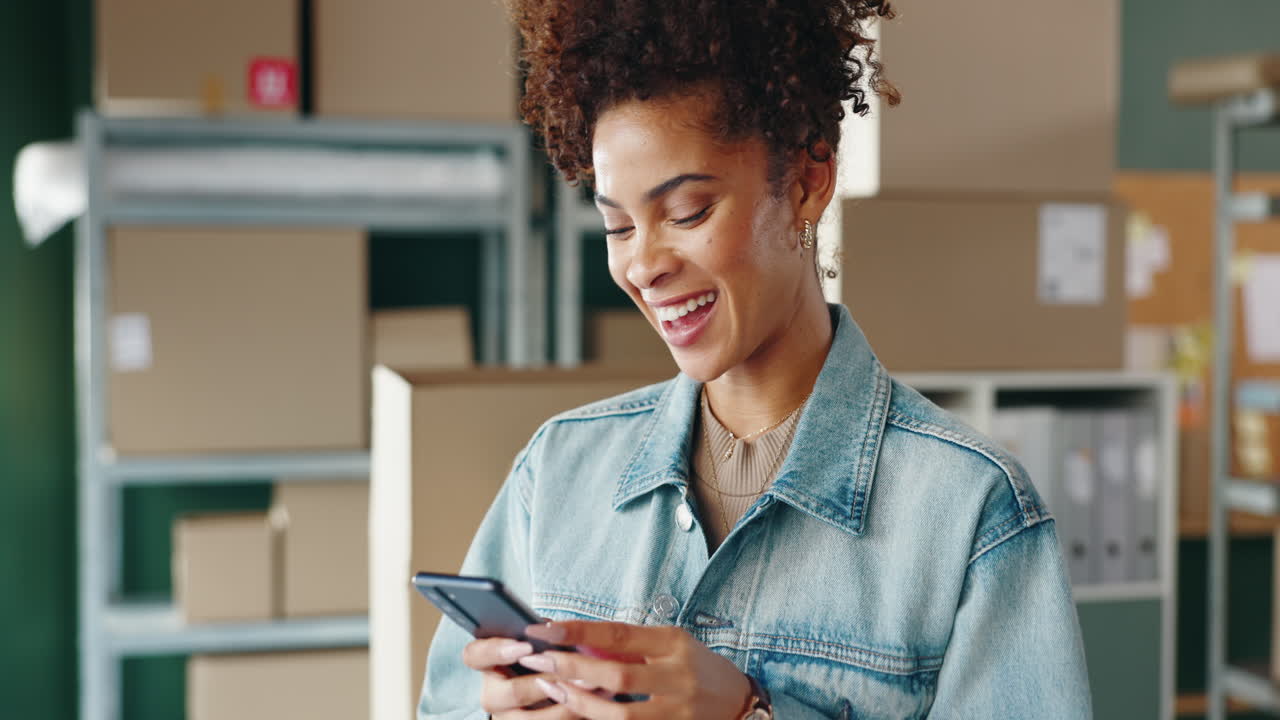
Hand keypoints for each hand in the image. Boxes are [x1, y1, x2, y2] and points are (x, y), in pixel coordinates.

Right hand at [461, 637, 580, 717]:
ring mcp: (507, 716)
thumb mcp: (539, 642)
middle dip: (539, 681)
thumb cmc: (546, 656)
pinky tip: (587, 703)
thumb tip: (551, 631)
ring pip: (528, 719)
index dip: (497, 650)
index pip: (474, 655)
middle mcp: (492, 694)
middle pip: (506, 693)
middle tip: (565, 671)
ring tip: (587, 686)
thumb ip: (538, 635)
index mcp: (488, 664)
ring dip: (561, 702)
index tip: (527, 646)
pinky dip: (570, 715)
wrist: (554, 688)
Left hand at [515, 620, 750, 719]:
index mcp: (675, 643)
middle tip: (537, 661)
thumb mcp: (668, 645)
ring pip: (622, 716)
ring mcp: (679, 712)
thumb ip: (628, 645)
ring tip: (552, 688)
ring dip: (581, 704)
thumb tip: (575, 640)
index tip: (542, 629)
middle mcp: (679, 677)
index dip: (578, 631)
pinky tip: (578, 715)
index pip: (620, 633)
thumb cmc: (694, 667)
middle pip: (618, 676)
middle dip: (572, 668)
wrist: (740, 704)